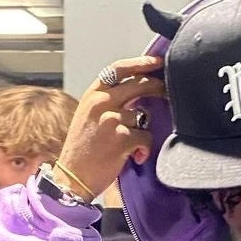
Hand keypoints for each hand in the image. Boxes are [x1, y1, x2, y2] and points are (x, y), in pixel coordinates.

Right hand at [55, 56, 165, 199]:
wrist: (72, 178)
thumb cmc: (83, 150)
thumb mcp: (89, 116)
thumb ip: (110, 101)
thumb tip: (138, 91)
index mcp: (92, 95)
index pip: (119, 69)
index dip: (141, 63)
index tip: (157, 62)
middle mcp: (101, 102)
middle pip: (139, 84)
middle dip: (158, 87)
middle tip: (167, 92)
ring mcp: (112, 119)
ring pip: (144, 115)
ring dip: (142, 131)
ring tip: (130, 145)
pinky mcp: (122, 138)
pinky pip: (146, 137)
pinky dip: (143, 149)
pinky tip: (134, 156)